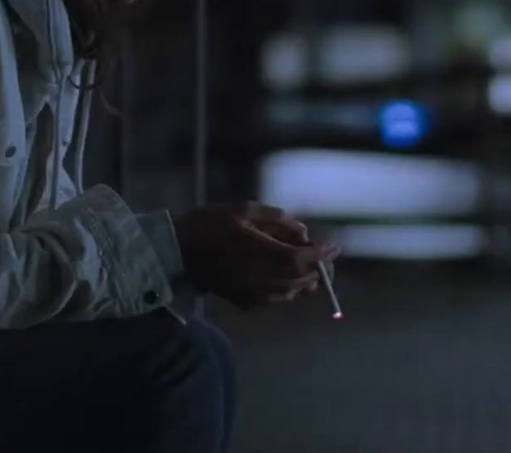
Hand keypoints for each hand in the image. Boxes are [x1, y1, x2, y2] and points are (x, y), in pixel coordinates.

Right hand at [173, 202, 338, 310]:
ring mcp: (253, 294)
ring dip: (302, 278)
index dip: (322, 256)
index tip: (333, 247)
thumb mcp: (243, 209)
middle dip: (317, 268)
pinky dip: (285, 286)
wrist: (177, 253)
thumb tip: (302, 232)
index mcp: (260, 252)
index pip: (303, 260)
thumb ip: (277, 219)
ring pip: (293, 292)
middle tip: (318, 252)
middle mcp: (261, 277)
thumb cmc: (209, 224)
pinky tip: (276, 271)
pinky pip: (277, 297)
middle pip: (303, 280)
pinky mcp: (246, 302)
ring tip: (296, 259)